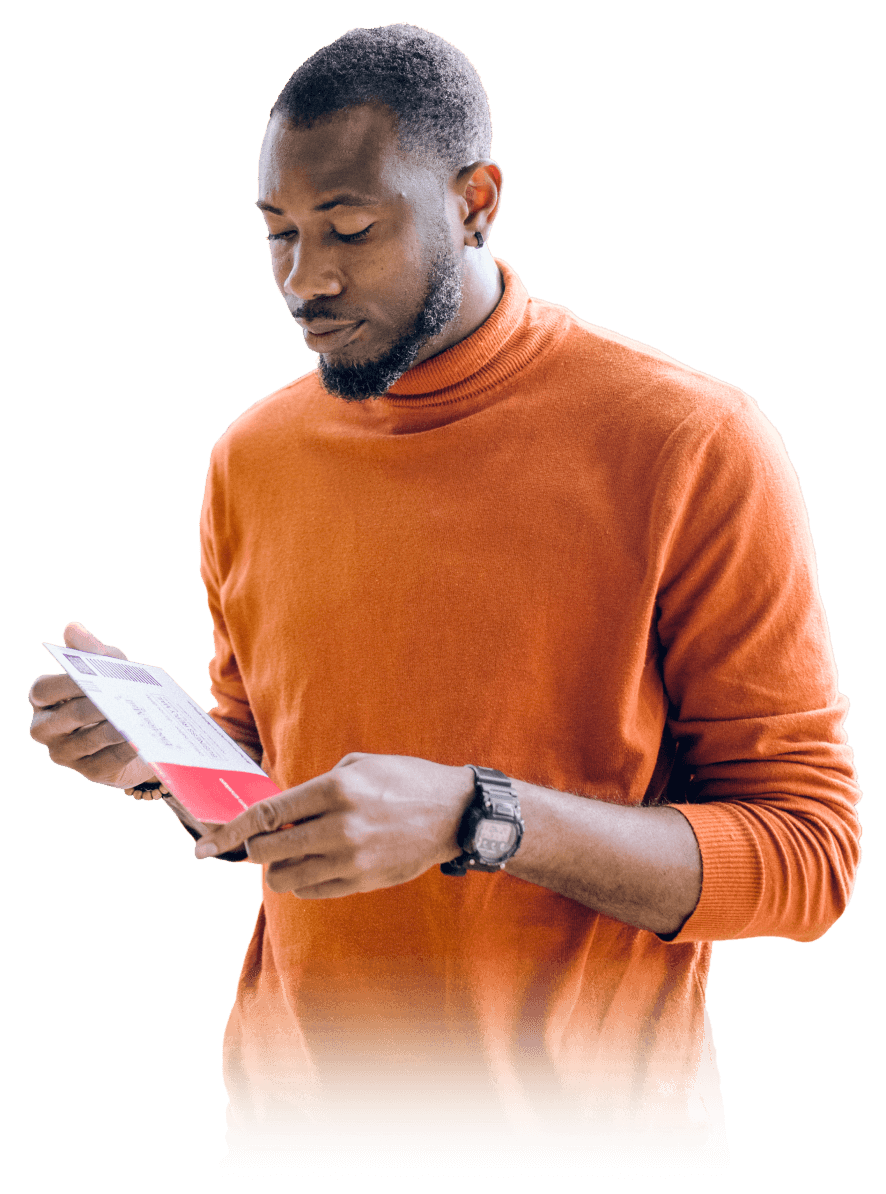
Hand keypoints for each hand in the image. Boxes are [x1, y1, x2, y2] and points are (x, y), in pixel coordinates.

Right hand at [28, 622, 156, 789]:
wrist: (138, 730)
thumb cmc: (114, 692)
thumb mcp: (108, 668)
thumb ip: (92, 651)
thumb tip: (72, 628)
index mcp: (44, 700)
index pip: (43, 690)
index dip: (64, 684)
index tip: (88, 677)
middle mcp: (46, 729)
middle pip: (67, 716)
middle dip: (91, 707)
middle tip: (115, 699)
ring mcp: (65, 754)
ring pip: (86, 741)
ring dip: (110, 730)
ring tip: (132, 720)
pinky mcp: (89, 772)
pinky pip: (105, 762)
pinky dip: (122, 750)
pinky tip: (139, 740)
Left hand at [193, 753, 476, 896]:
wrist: (453, 813)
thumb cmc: (403, 781)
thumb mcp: (358, 767)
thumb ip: (315, 789)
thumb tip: (278, 814)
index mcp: (336, 789)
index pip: (268, 815)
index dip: (231, 832)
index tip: (206, 845)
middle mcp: (340, 826)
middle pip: (269, 851)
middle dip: (255, 850)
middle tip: (262, 844)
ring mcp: (352, 858)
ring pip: (287, 877)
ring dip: (280, 867)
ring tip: (294, 854)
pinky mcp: (363, 880)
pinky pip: (312, 891)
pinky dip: (304, 880)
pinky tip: (317, 864)